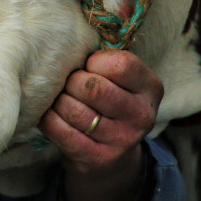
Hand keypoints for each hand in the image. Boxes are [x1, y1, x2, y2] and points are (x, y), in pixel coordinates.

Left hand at [39, 50, 162, 200]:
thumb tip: (70, 41)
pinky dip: (49, 118)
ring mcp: (122, 140)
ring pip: (73, 110)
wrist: (114, 157)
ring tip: (61, 99)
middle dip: (72, 82)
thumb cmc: (111, 102)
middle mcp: (142, 115)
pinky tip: (52, 114)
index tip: (88, 67)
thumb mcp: (123, 80)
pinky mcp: (98, 159)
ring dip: (59, 101)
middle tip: (69, 85)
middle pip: (92, 88)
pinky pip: (61, 131)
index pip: (120, 65)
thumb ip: (107, 59)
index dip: (94, 62)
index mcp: (151, 87)